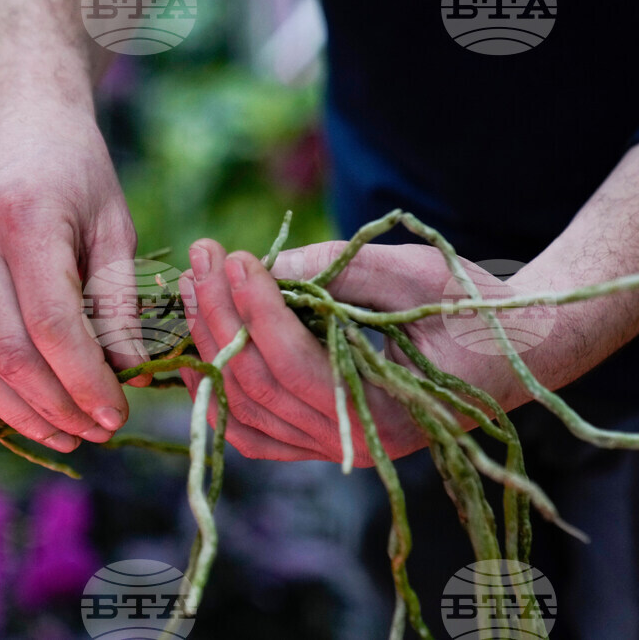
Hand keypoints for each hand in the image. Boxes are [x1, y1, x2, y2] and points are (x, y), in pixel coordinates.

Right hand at [0, 85, 148, 452]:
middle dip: (59, 409)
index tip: (117, 415)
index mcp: (26, 223)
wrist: (17, 115)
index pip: (54, 329)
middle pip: (10, 358)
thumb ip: (117, 300)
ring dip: (15, 416)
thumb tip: (126, 375)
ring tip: (61, 435)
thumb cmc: (77, 169)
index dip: (87, 383)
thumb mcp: (114, 224)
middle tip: (97, 431)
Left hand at [178, 239, 526, 463]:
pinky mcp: (320, 440)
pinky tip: (195, 354)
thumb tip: (265, 268)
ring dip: (210, 346)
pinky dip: (218, 397)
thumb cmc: (474, 307)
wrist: (511, 349)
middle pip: (258, 386)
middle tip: (202, 257)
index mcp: (389, 411)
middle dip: (220, 316)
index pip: (296, 365)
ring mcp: (333, 447)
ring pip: (246, 409)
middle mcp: (354, 443)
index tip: (236, 256)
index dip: (257, 311)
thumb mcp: (417, 275)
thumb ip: (342, 270)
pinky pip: (254, 431)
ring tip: (192, 287)